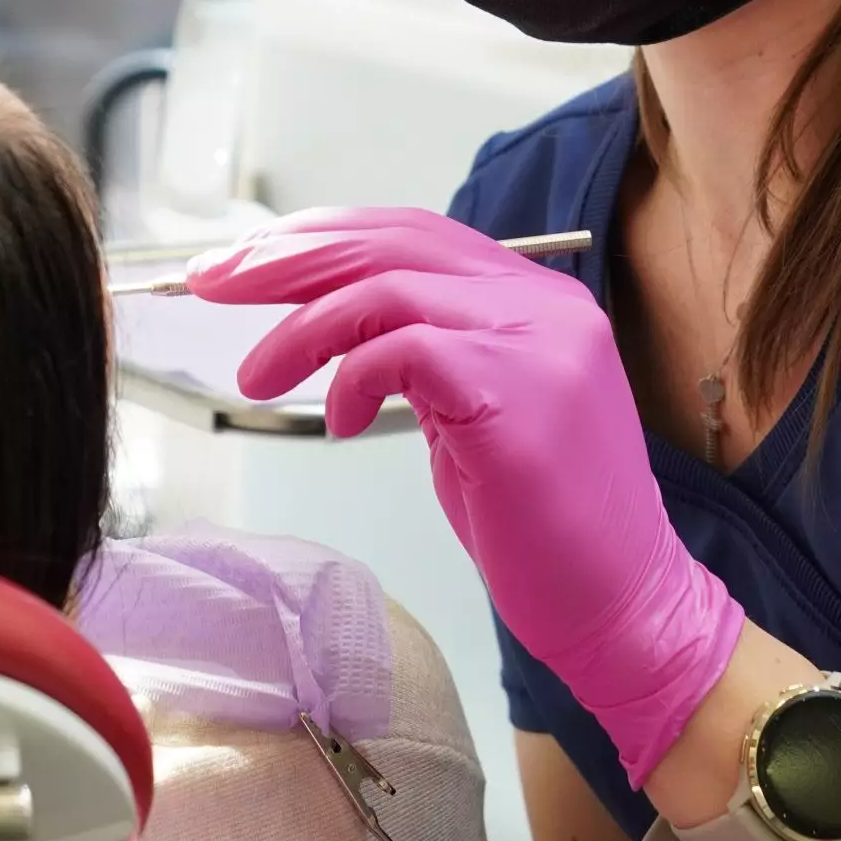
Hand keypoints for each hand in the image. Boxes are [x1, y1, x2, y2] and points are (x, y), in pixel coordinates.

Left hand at [188, 210, 742, 786]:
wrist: (626, 606)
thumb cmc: (546, 527)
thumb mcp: (478, 416)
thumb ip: (429, 358)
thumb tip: (340, 327)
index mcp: (536, 298)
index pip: (414, 234)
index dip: (324, 239)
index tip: (250, 261)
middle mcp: (542, 302)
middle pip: (395, 240)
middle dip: (291, 253)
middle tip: (214, 278)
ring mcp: (536, 341)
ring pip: (390, 286)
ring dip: (303, 326)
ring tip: (255, 374)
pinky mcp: (514, 394)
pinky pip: (404, 351)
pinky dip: (351, 377)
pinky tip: (338, 422)